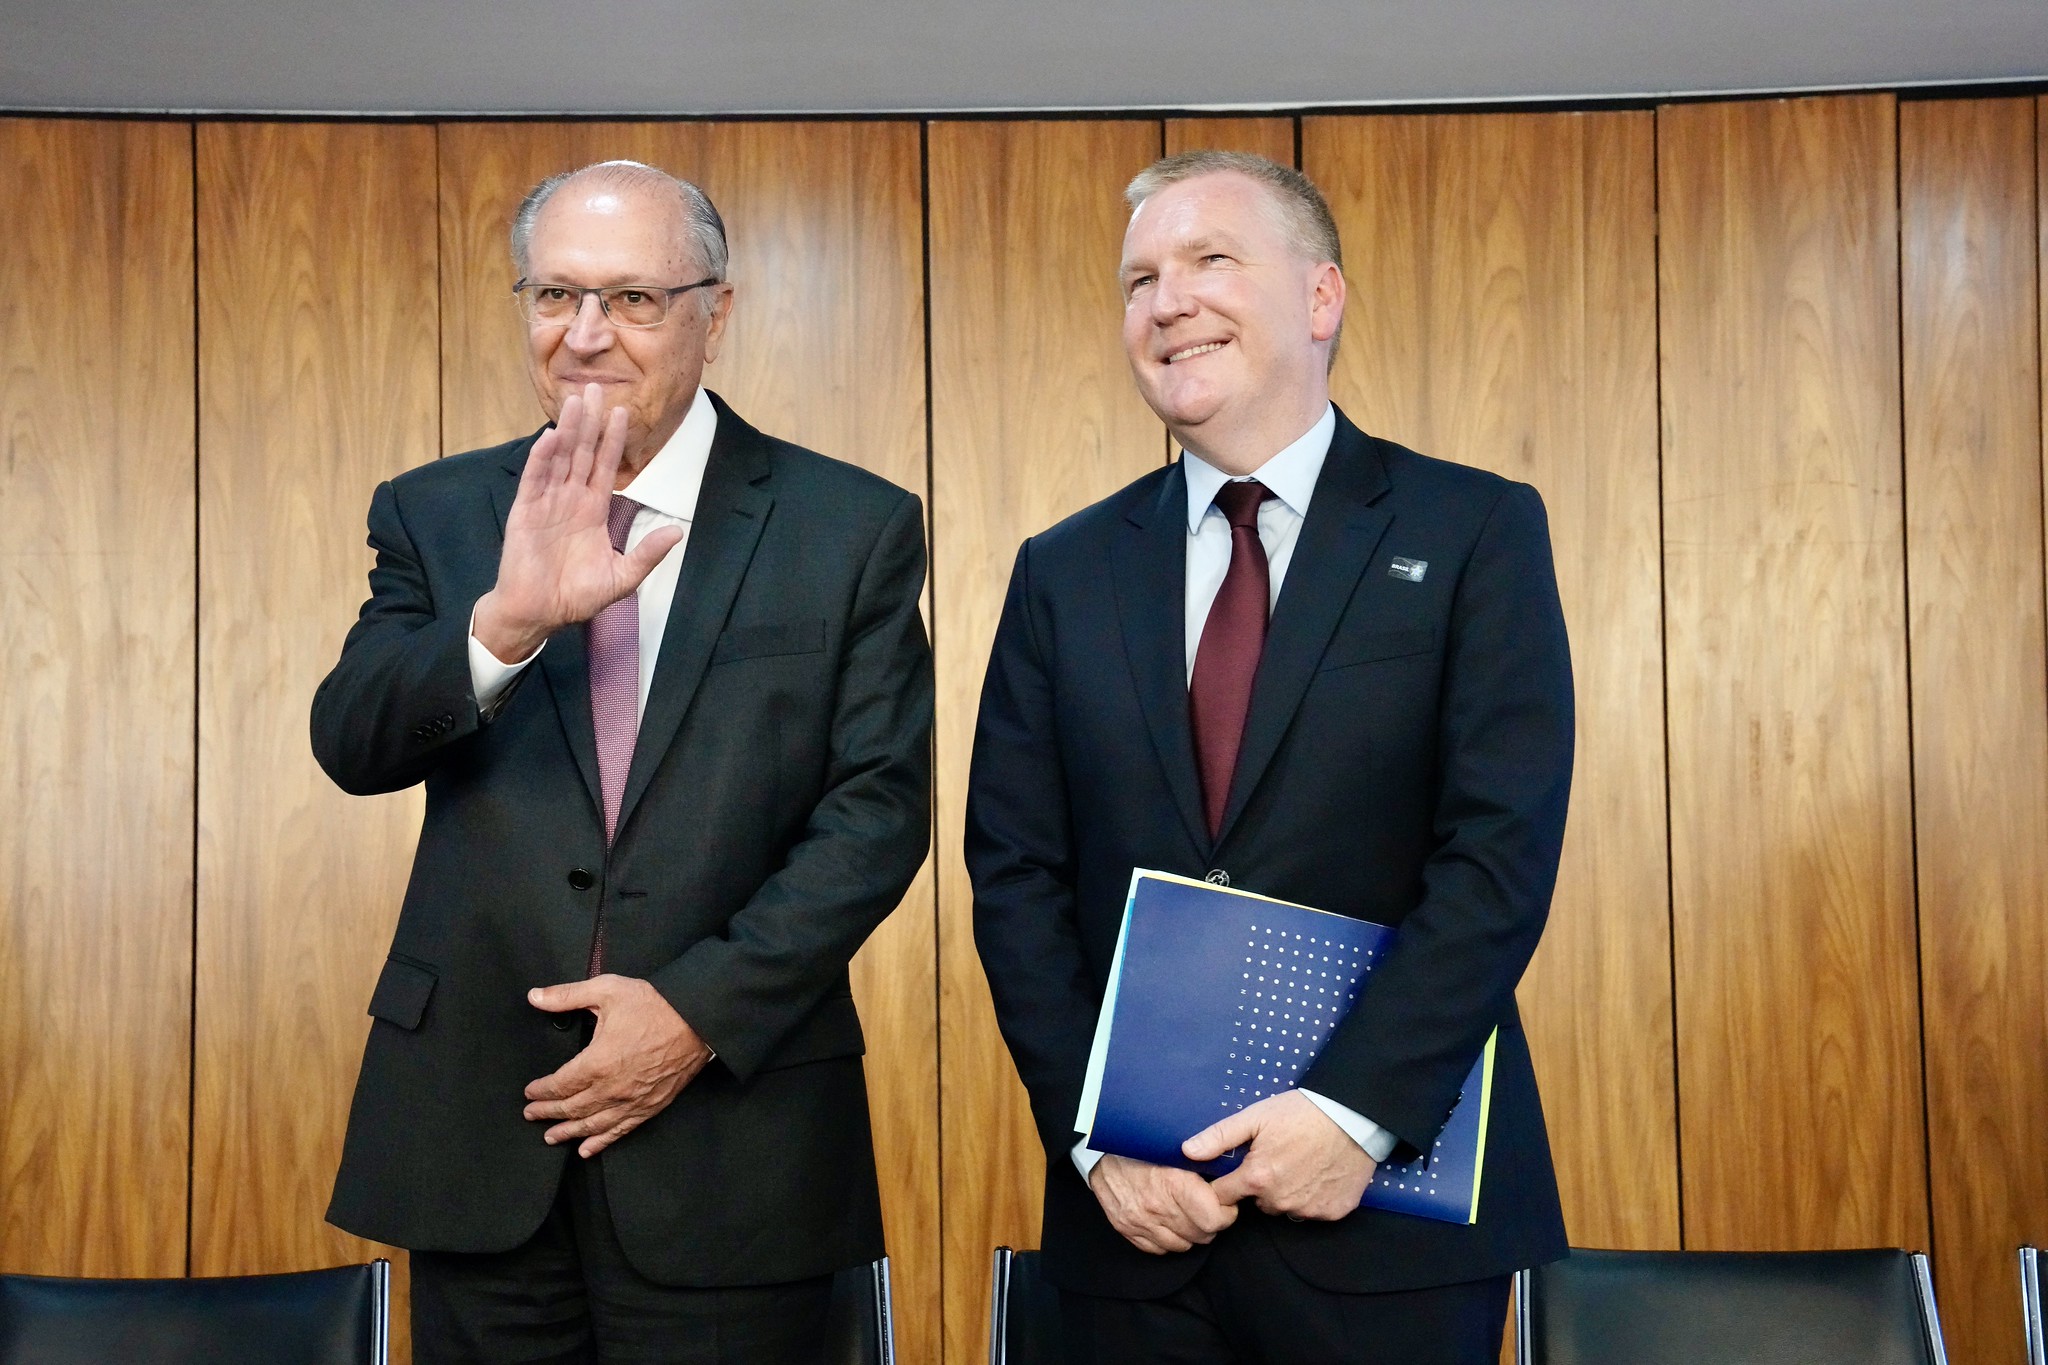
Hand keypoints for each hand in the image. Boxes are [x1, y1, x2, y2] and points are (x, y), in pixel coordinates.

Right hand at [473, 384, 683, 661]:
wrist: (539, 614)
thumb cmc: (576, 597)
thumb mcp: (622, 576)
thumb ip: (647, 553)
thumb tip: (678, 532)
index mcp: (592, 511)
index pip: (606, 467)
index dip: (614, 441)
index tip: (623, 413)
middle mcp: (570, 500)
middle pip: (582, 453)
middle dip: (590, 422)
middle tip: (597, 388)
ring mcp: (546, 503)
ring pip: (559, 459)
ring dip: (567, 430)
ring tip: (575, 401)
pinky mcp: (525, 513)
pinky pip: (535, 480)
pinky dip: (542, 458)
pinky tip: (551, 437)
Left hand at [522, 974, 711, 1156]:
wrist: (698, 1020)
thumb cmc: (654, 1004)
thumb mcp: (608, 990)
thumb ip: (567, 996)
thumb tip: (534, 997)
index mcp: (598, 1062)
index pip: (560, 1084)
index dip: (541, 1091)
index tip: (530, 1092)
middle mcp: (612, 1088)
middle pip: (571, 1108)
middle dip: (548, 1113)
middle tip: (531, 1115)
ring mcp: (632, 1101)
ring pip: (592, 1124)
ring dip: (568, 1132)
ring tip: (551, 1137)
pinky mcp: (649, 1106)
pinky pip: (620, 1130)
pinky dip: (601, 1141)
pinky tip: (587, 1149)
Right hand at [1087, 1153, 1238, 1254]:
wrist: (1099, 1150)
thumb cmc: (1142, 1145)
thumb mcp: (1177, 1147)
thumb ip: (1202, 1164)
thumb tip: (1229, 1176)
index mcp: (1173, 1183)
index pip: (1214, 1218)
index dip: (1225, 1212)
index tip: (1225, 1203)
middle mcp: (1157, 1207)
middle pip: (1202, 1234)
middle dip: (1211, 1223)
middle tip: (1209, 1208)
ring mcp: (1140, 1222)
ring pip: (1183, 1246)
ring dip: (1190, 1233)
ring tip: (1189, 1214)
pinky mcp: (1127, 1229)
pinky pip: (1159, 1250)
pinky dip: (1169, 1239)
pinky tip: (1169, 1223)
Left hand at [1184, 1090, 1375, 1220]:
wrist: (1353, 1116)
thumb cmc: (1301, 1113)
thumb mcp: (1255, 1116)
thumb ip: (1219, 1137)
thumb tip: (1187, 1152)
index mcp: (1257, 1179)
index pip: (1224, 1196)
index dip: (1227, 1182)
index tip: (1237, 1170)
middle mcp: (1280, 1201)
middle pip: (1257, 1202)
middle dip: (1261, 1185)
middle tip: (1277, 1157)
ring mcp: (1308, 1209)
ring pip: (1284, 1208)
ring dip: (1286, 1192)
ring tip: (1300, 1163)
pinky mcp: (1332, 1212)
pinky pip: (1311, 1211)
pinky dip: (1312, 1197)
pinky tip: (1319, 1174)